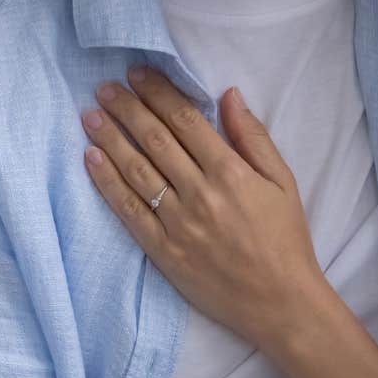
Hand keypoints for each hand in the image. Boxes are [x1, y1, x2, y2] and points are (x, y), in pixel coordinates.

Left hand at [81, 67, 326, 351]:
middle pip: (155, 139)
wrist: (280, 303)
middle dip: (127, 108)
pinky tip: (91, 159)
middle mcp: (200, 193)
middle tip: (105, 87)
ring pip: (136, 170)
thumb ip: (253, 138)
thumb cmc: (286, 239)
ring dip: (110, 138)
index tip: (137, 74)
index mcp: (231, 172)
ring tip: (90, 115)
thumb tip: (230, 95)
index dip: (158, 92)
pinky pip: (128, 210)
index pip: (185, 120)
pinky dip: (107, 183)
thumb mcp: (283, 182)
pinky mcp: (163, 251)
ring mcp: (178, 223)